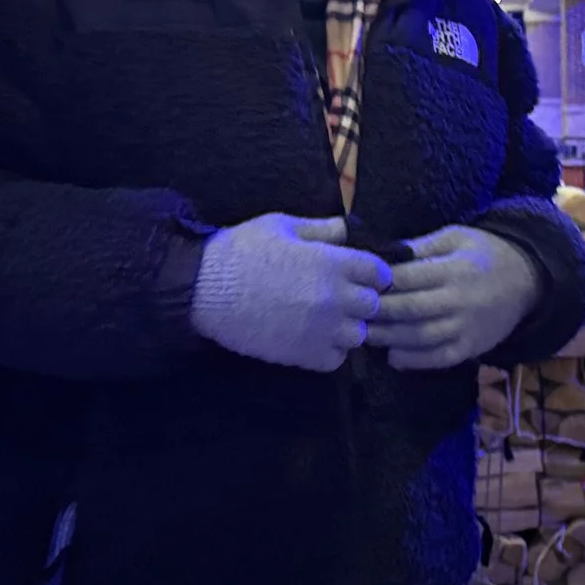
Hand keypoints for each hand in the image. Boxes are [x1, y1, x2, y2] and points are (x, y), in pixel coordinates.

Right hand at [189, 215, 390, 371]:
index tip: (362, 275)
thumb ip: (320, 229)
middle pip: (372, 306)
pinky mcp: (304, 355)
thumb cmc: (241, 251)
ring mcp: (322, 329)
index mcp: (333, 262)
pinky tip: (313, 338)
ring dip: (347, 327)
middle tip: (341, 297)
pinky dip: (330, 351)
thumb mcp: (281, 226)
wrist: (204, 290)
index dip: (373, 273)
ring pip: (358, 335)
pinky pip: (336, 359)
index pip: (379, 272)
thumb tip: (348, 228)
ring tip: (326, 319)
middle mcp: (335, 297)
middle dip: (361, 299)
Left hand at [363, 226, 540, 369]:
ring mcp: (465, 328)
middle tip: (351, 312)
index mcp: (454, 269)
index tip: (357, 283)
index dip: (378, 283)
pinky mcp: (471, 348)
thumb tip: (382, 256)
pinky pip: (438, 359)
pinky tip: (393, 356)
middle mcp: (459, 301)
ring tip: (364, 334)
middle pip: (409, 310)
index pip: (407, 279)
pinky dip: (413, 361)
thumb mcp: (456, 237)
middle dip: (377, 313)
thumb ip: (421, 247)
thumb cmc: (485, 254)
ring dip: (388, 339)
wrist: (527, 282)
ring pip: (419, 338)